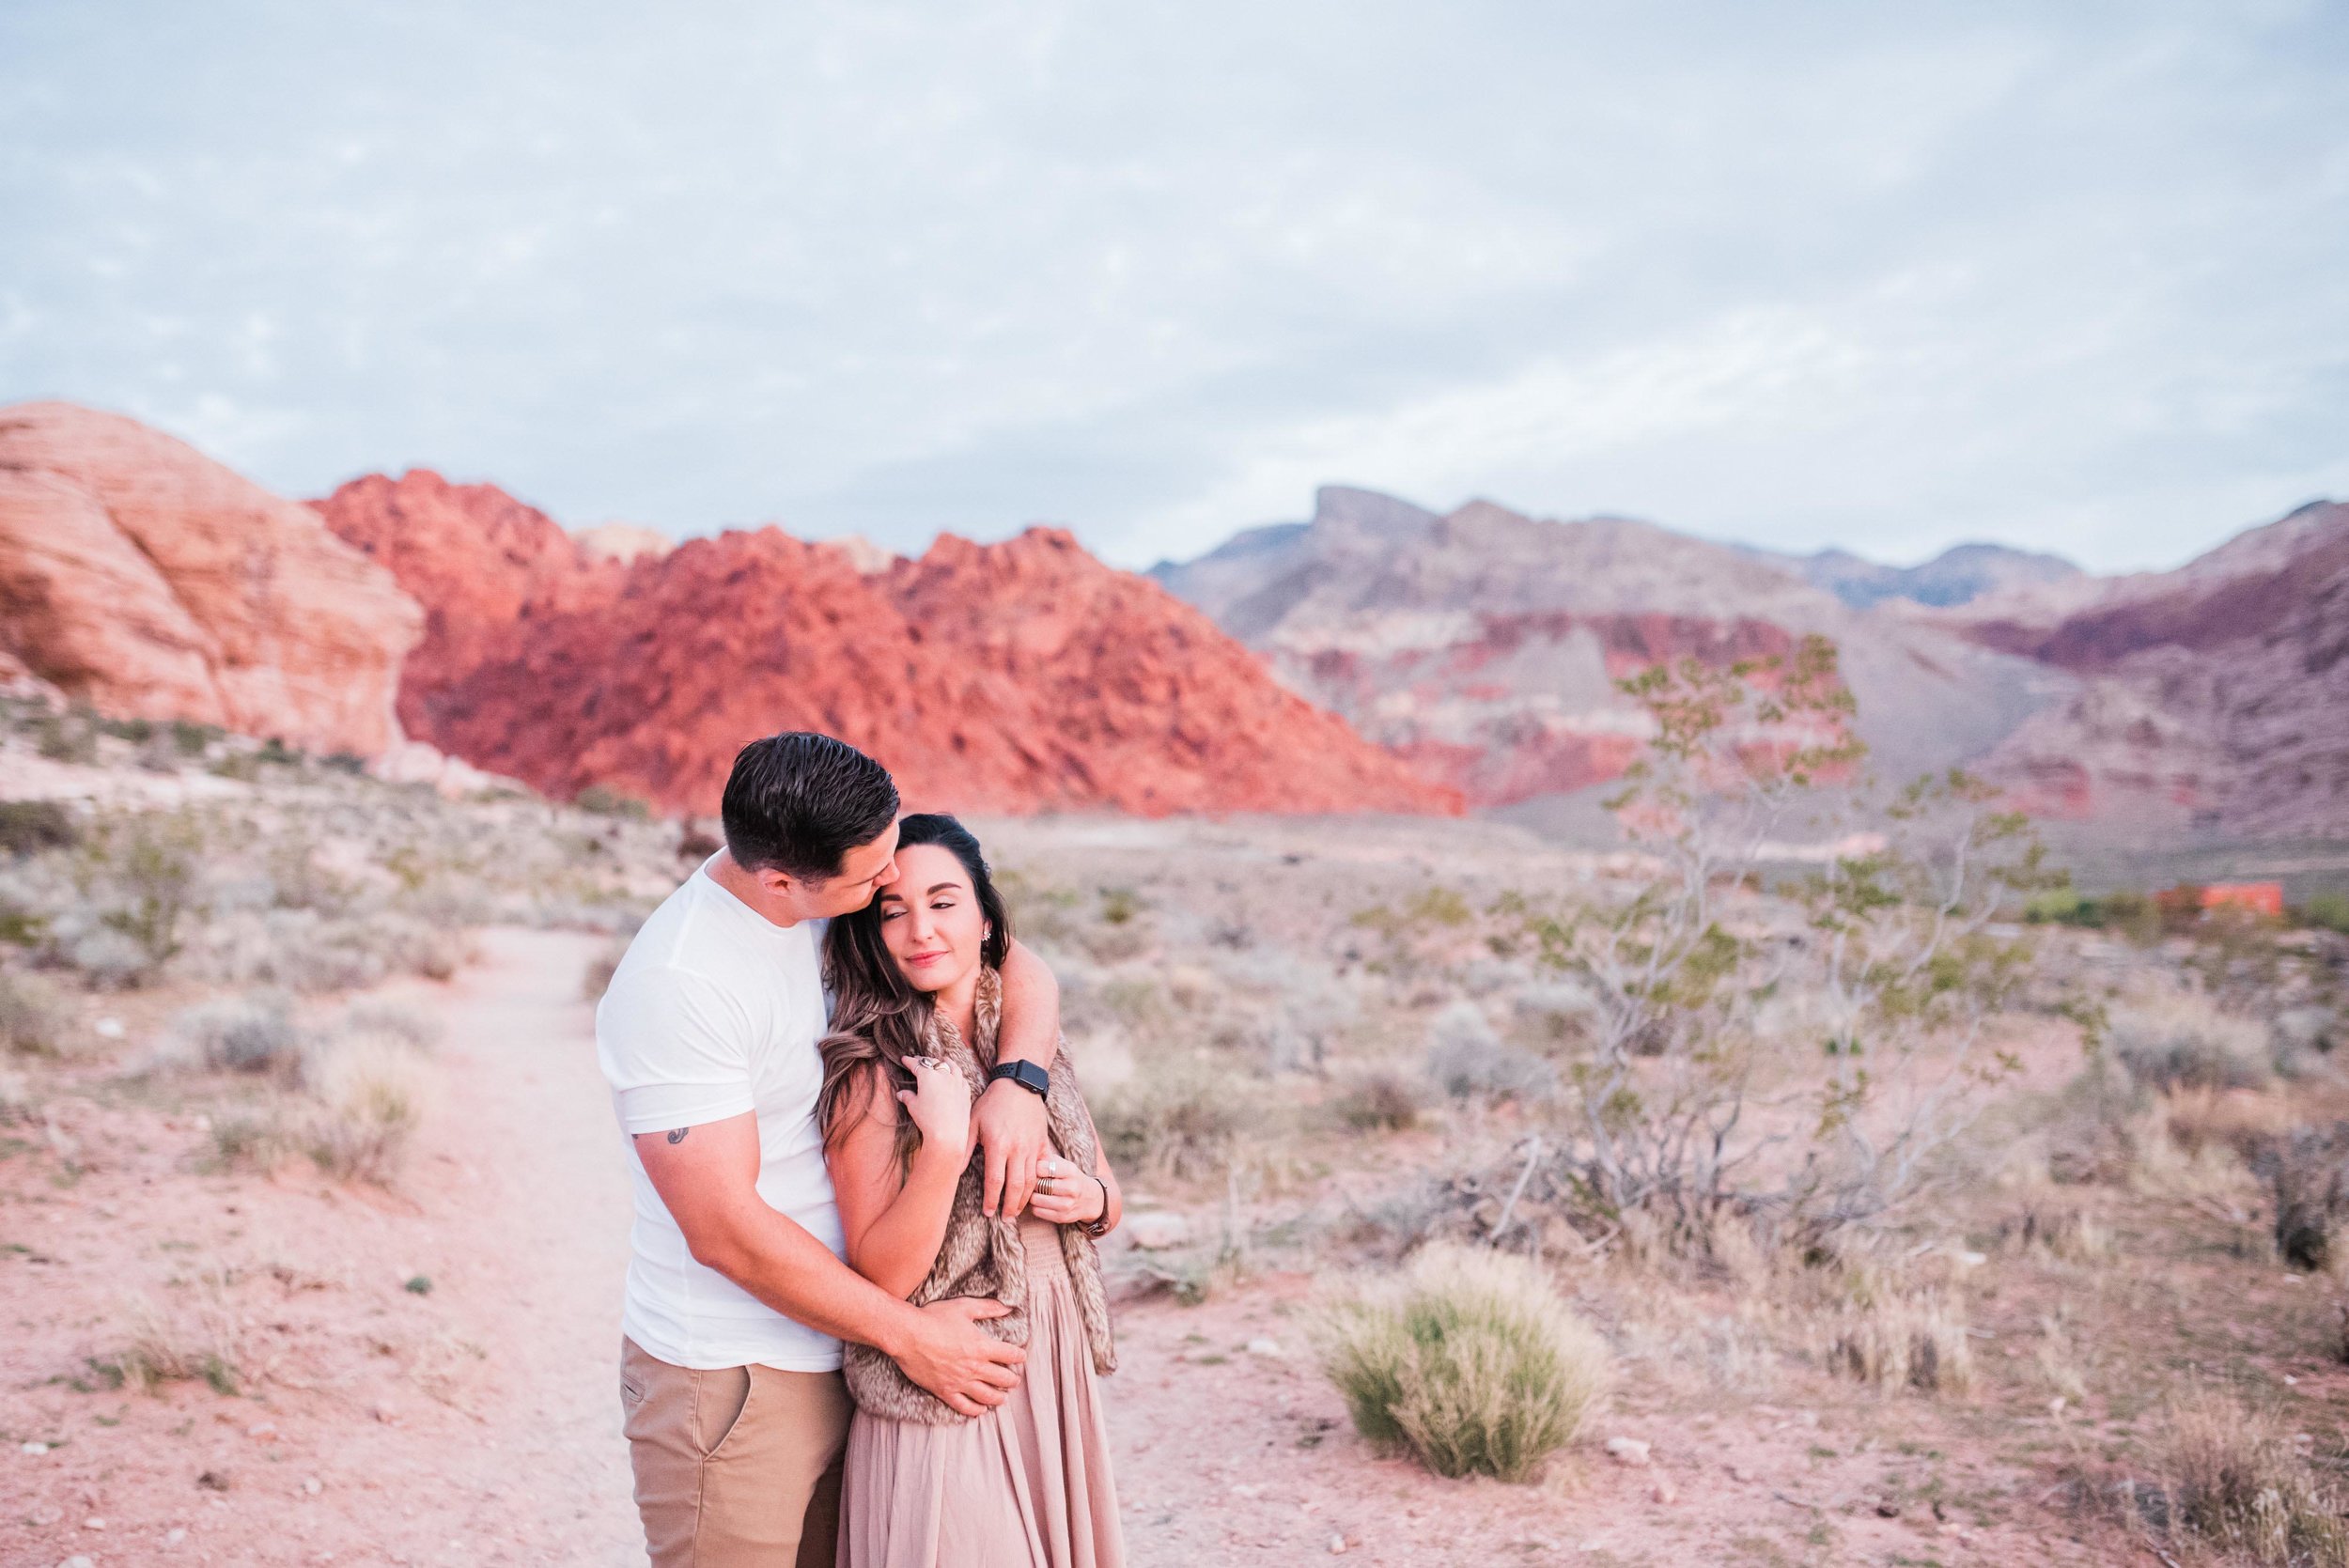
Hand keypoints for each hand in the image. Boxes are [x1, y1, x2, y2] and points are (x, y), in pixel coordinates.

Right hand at [893, 1296, 1024, 1415]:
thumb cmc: (934, 1318)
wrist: (907, 1334)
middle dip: (1012, 1380)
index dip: (1019, 1356)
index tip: (1021, 1357)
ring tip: (1003, 1397)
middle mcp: (974, 1367)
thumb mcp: (964, 1307)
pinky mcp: (945, 1391)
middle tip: (1015, 1380)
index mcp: (981, 1346)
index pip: (1010, 1355)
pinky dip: (975, 1410)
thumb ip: (988, 1308)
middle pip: (1002, 1379)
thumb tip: (1008, 1307)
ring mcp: (959, 1381)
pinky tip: (981, 1409)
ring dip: (999, 1398)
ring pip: (987, 1396)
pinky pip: (964, 1406)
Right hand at [895, 1057, 971, 1162]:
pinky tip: (955, 1075)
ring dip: (944, 1062)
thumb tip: (901, 1093)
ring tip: (942, 1059)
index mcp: (928, 1076)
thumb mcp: (914, 1107)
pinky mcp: (965, 1091)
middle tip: (918, 1060)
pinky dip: (956, 1073)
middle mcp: (943, 1075)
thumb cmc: (928, 1120)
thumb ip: (908, 1097)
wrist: (948, 1133)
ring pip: (950, 1066)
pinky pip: (961, 1077)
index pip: (917, 1065)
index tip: (904, 1059)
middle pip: (933, 1062)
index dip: (909, 1061)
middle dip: (924, 1061)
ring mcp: (956, 1082)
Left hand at [974, 1078, 1047, 1217]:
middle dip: (1011, 1206)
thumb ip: (965, 1148)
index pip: (995, 1182)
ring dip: (1025, 1199)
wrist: (1019, 1084)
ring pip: (1033, 1181)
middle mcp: (1018, 1149)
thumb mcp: (972, 1122)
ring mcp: (1033, 1147)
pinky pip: (1044, 1169)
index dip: (992, 1200)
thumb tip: (954, 1171)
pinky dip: (1040, 1183)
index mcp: (998, 1145)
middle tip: (1005, 1218)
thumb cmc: (992, 1103)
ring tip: (1017, 1210)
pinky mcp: (1043, 1143)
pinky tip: (1034, 1192)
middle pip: (1017, 1187)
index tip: (988, 1213)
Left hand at [1027, 1156, 1105, 1225]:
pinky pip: (1037, 1211)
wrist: (1091, 1199)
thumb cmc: (1071, 1178)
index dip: (1034, 1167)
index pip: (1043, 1168)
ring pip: (1036, 1199)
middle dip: (1032, 1182)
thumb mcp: (1065, 1165)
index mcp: (1071, 1171)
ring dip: (1031, 1195)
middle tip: (1030, 1181)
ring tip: (1034, 1191)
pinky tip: (1039, 1201)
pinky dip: (1034, 1206)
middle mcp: (1071, 1188)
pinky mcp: (1062, 1217)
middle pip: (1038, 1184)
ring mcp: (1067, 1204)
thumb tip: (1028, 1157)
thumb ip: (1048, 1159)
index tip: (1033, 1168)